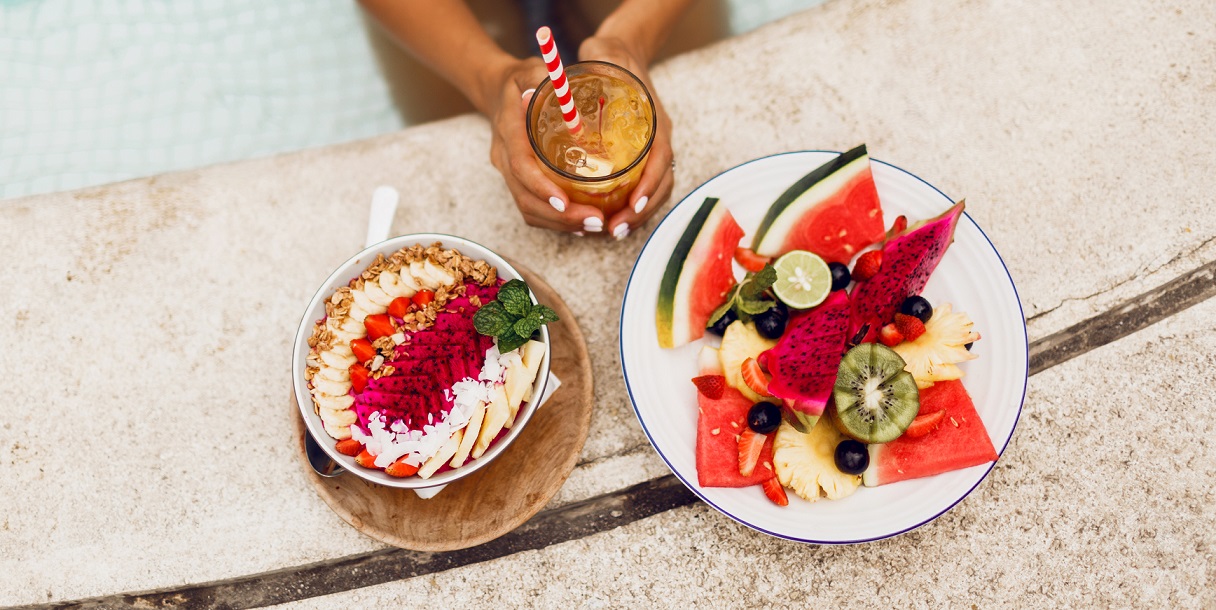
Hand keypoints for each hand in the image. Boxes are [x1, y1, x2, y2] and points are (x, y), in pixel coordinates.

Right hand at [480, 57, 608, 233]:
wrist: (497, 91)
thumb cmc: (519, 81)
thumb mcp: (529, 71)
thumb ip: (539, 78)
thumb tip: (556, 88)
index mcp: (507, 132)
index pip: (520, 167)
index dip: (541, 188)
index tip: (565, 202)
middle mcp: (504, 158)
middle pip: (525, 198)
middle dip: (559, 216)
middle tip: (595, 220)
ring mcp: (509, 172)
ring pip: (528, 209)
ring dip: (560, 223)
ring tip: (594, 225)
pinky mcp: (518, 180)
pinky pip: (532, 207)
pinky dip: (556, 220)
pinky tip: (582, 223)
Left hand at [579, 35, 674, 239]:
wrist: (623, 54)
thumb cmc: (611, 57)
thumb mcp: (602, 54)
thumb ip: (587, 62)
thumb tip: (549, 80)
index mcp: (653, 119)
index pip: (660, 157)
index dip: (650, 183)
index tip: (633, 202)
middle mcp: (656, 138)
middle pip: (660, 184)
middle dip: (640, 211)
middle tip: (615, 229)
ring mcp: (650, 149)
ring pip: (653, 191)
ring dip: (635, 216)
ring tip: (612, 232)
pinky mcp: (639, 157)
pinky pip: (641, 188)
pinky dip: (629, 208)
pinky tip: (609, 220)